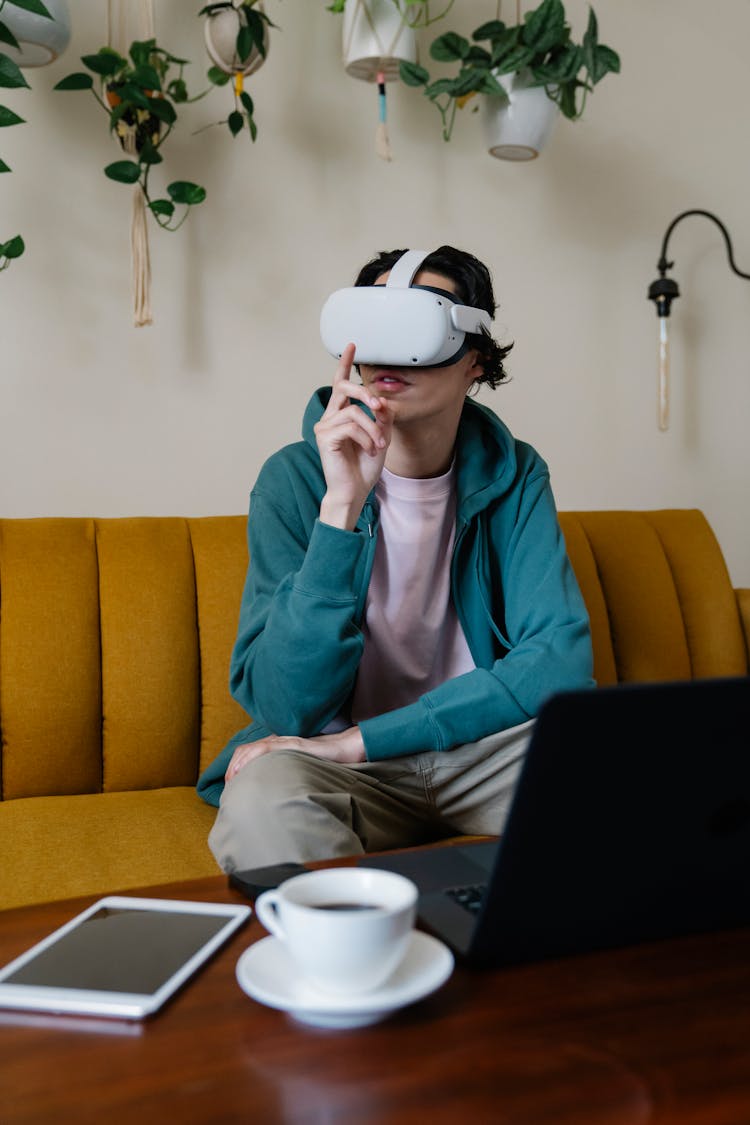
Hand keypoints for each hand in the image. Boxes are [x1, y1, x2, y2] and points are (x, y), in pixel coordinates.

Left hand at [224, 726, 365, 782]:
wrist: (345, 750)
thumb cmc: (324, 763)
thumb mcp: (299, 770)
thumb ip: (286, 776)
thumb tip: (274, 796)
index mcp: (277, 748)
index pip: (248, 753)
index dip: (235, 767)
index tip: (231, 786)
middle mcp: (278, 742)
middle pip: (245, 750)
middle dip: (232, 768)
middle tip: (228, 787)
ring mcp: (285, 742)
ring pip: (253, 748)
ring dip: (239, 764)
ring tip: (233, 780)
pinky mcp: (293, 745)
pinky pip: (269, 748)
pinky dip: (254, 757)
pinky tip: (249, 770)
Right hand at [314, 343, 393, 529]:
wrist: (355, 491)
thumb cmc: (364, 467)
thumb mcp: (381, 437)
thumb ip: (382, 417)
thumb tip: (383, 401)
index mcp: (341, 415)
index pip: (341, 384)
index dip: (345, 364)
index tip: (352, 345)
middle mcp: (330, 417)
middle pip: (343, 387)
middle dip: (365, 392)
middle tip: (379, 406)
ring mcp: (325, 426)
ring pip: (353, 411)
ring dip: (372, 428)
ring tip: (379, 446)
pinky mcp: (324, 437)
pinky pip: (350, 426)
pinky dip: (366, 438)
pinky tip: (369, 450)